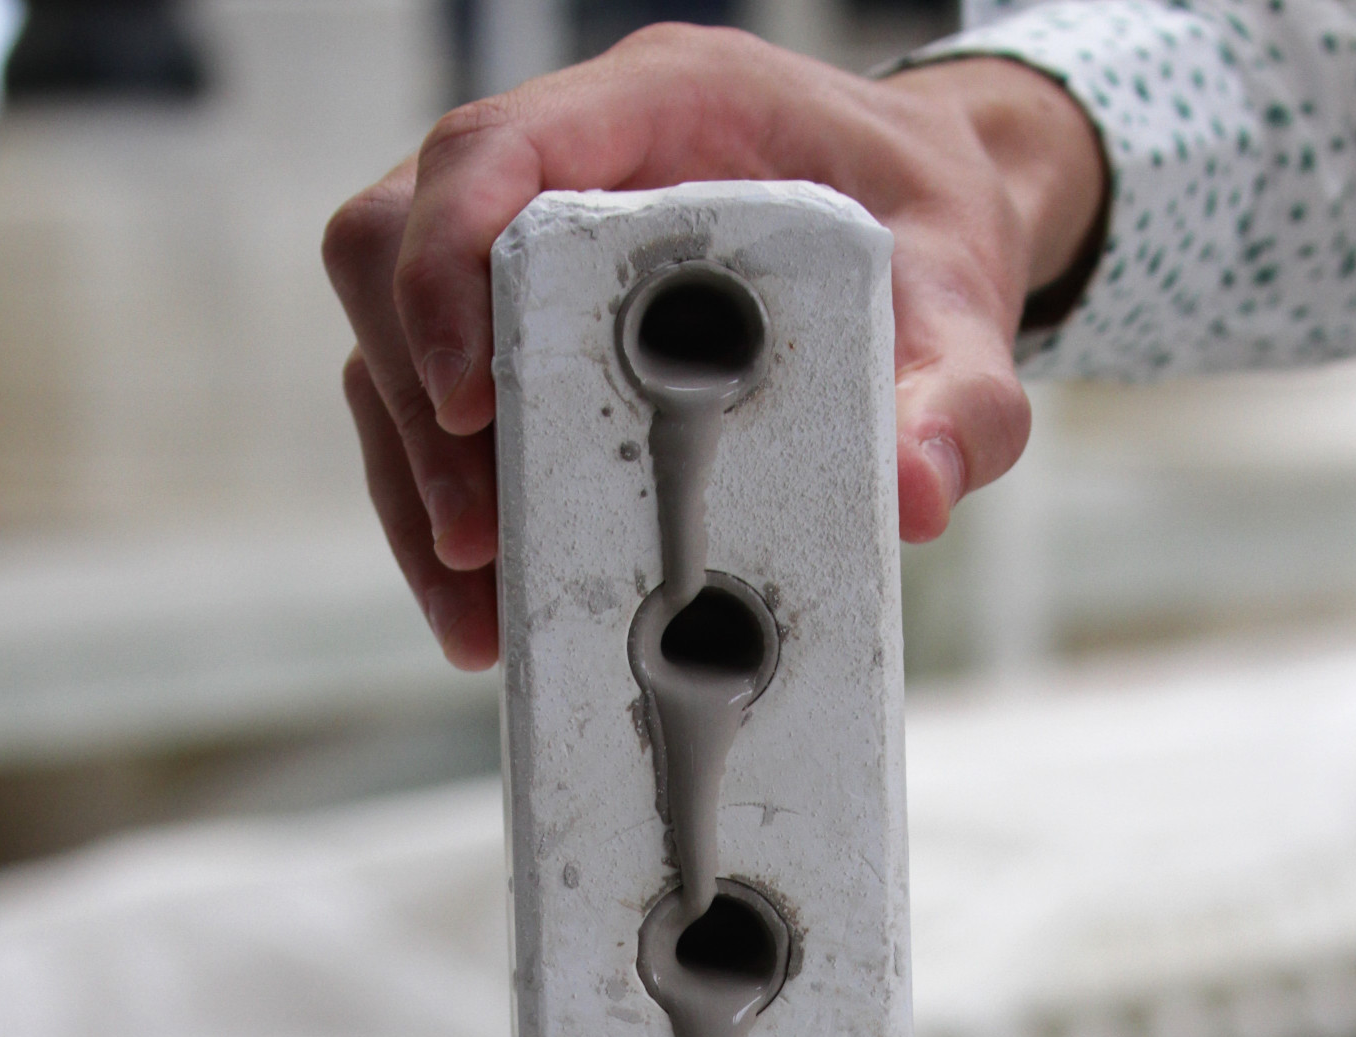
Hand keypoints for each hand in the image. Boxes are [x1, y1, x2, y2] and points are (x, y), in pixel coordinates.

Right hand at [323, 27, 1106, 669]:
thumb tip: (918, 498)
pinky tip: (482, 605)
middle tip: (478, 543)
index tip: (466, 399)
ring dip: (411, 479)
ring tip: (474, 612)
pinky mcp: (520, 321)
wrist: (925, 233)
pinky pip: (428, 399)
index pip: (496, 149)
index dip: (447, 265)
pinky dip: (438, 504)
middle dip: (413, 402)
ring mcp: (526, 237)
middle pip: (398, 245)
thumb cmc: (927, 241)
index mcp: (666, 105)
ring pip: (388, 333)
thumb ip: (961, 400)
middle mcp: (572, 158)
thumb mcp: (967, 311)